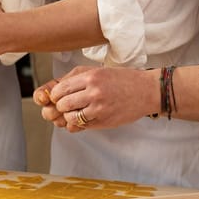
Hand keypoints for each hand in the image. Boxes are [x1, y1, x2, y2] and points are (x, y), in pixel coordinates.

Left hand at [42, 66, 157, 130]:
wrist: (146, 91)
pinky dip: (78, 124)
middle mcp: (94, 93)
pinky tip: (83, 118)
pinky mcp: (105, 122)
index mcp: (90, 77)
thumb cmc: (120, 79)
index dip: (55, 94)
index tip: (57, 96)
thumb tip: (53, 89)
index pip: (60, 89)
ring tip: (74, 112)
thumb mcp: (96, 71)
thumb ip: (74, 78)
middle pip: (63, 104)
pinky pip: (82, 127)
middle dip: (60, 106)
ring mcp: (100, 109)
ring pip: (70, 118)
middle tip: (64, 105)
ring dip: (68, 116)